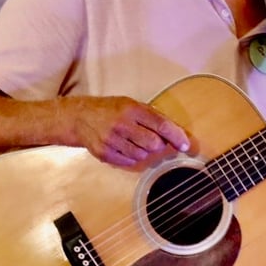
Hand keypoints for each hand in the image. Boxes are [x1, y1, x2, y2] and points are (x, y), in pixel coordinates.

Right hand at [70, 96, 189, 166]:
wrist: (80, 117)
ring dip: (144, 150)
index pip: (161, 125)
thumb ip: (151, 117)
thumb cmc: (110, 110)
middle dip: (158, 145)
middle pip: (154, 144)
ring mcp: (112, 140)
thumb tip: (175, 134)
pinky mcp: (105, 153)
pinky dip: (132, 157)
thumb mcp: (130, 104)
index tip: (185, 146)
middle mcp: (121, 124)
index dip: (176, 136)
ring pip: (143, 155)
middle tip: (151, 139)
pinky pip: (130, 162)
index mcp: (131, 109)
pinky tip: (125, 147)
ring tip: (133, 140)